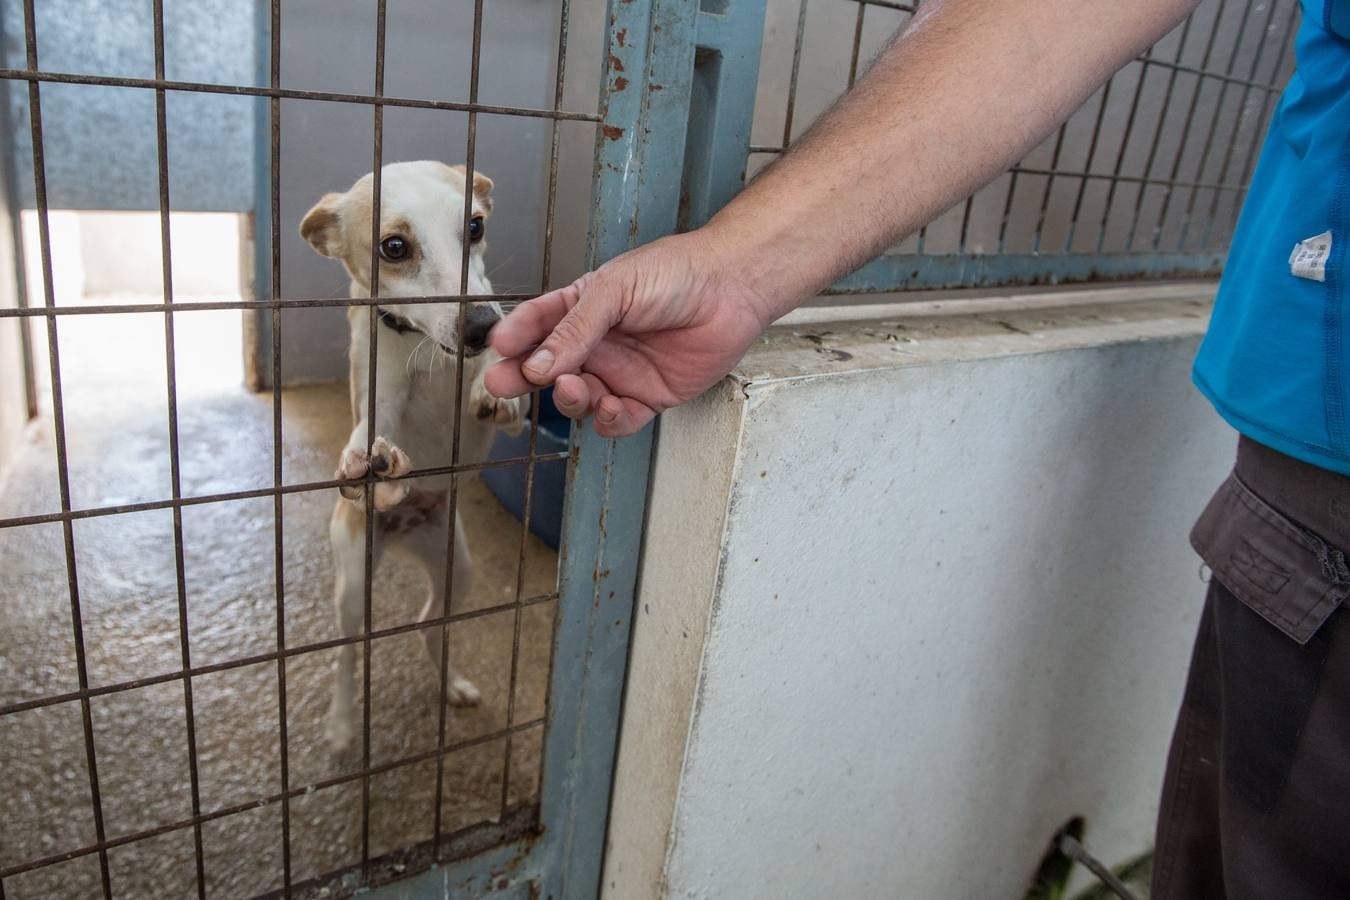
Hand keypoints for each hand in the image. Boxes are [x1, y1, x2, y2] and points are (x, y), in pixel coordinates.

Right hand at [484, 231, 774, 436]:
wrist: (731, 288)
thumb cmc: (675, 274)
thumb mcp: (615, 291)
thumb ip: (575, 329)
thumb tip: (537, 364)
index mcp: (583, 307)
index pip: (538, 324)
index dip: (516, 337)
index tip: (497, 347)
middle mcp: (598, 343)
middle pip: (548, 368)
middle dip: (522, 377)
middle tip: (502, 384)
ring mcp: (621, 372)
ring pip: (580, 398)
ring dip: (569, 398)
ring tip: (571, 386)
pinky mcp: (649, 397)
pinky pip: (619, 419)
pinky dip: (609, 420)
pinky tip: (609, 406)